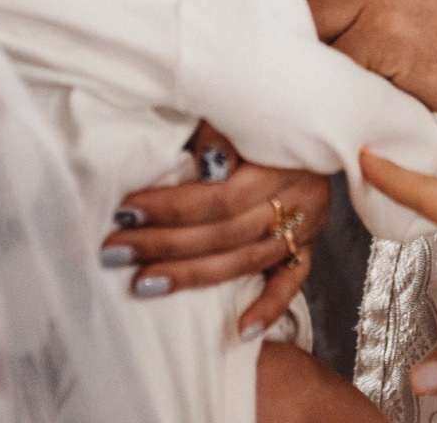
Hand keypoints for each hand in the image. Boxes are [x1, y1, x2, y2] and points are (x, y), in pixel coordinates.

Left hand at [102, 122, 332, 336]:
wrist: (319, 110)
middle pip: (225, 233)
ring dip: (193, 276)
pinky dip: (269, 308)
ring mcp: (306, 225)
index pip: (220, 197)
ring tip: (145, 284)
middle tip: (117, 252)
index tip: (126, 212)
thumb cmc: (267, 106)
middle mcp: (297, 199)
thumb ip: (222, 130)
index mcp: (282, 163)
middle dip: (166, 245)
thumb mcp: (245, 107)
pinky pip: (292, 281)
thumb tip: (203, 161)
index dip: (171, 208)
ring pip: (246, 260)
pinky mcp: (309, 243)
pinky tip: (240, 331)